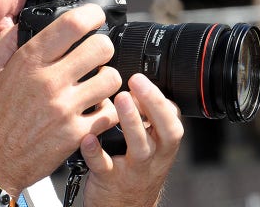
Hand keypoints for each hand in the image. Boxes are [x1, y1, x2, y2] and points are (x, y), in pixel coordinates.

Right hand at [0, 4, 121, 194]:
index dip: (92, 15)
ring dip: (107, 80)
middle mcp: (48, 81)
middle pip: (101, 48)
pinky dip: (107, 111)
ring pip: (111, 79)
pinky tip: (94, 111)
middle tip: (96, 55)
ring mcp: (65, 108)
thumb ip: (3, 46)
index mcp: (28, 63)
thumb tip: (17, 25)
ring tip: (95, 85)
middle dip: (103, 48)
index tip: (95, 17)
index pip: (72, 25)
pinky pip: (110, 113)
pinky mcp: (76, 134)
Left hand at [81, 73, 183, 206]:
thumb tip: (129, 86)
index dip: (160, 99)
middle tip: (136, 81)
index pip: (173, 120)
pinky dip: (95, 152)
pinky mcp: (110, 180)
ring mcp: (133, 170)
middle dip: (154, 104)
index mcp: (162, 146)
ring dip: (132, 122)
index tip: (141, 78)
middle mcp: (153, 158)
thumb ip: (142, 119)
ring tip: (119, 99)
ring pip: (140, 148)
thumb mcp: (146, 146)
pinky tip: (87, 138)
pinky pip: (103, 166)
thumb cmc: (132, 172)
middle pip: (166, 131)